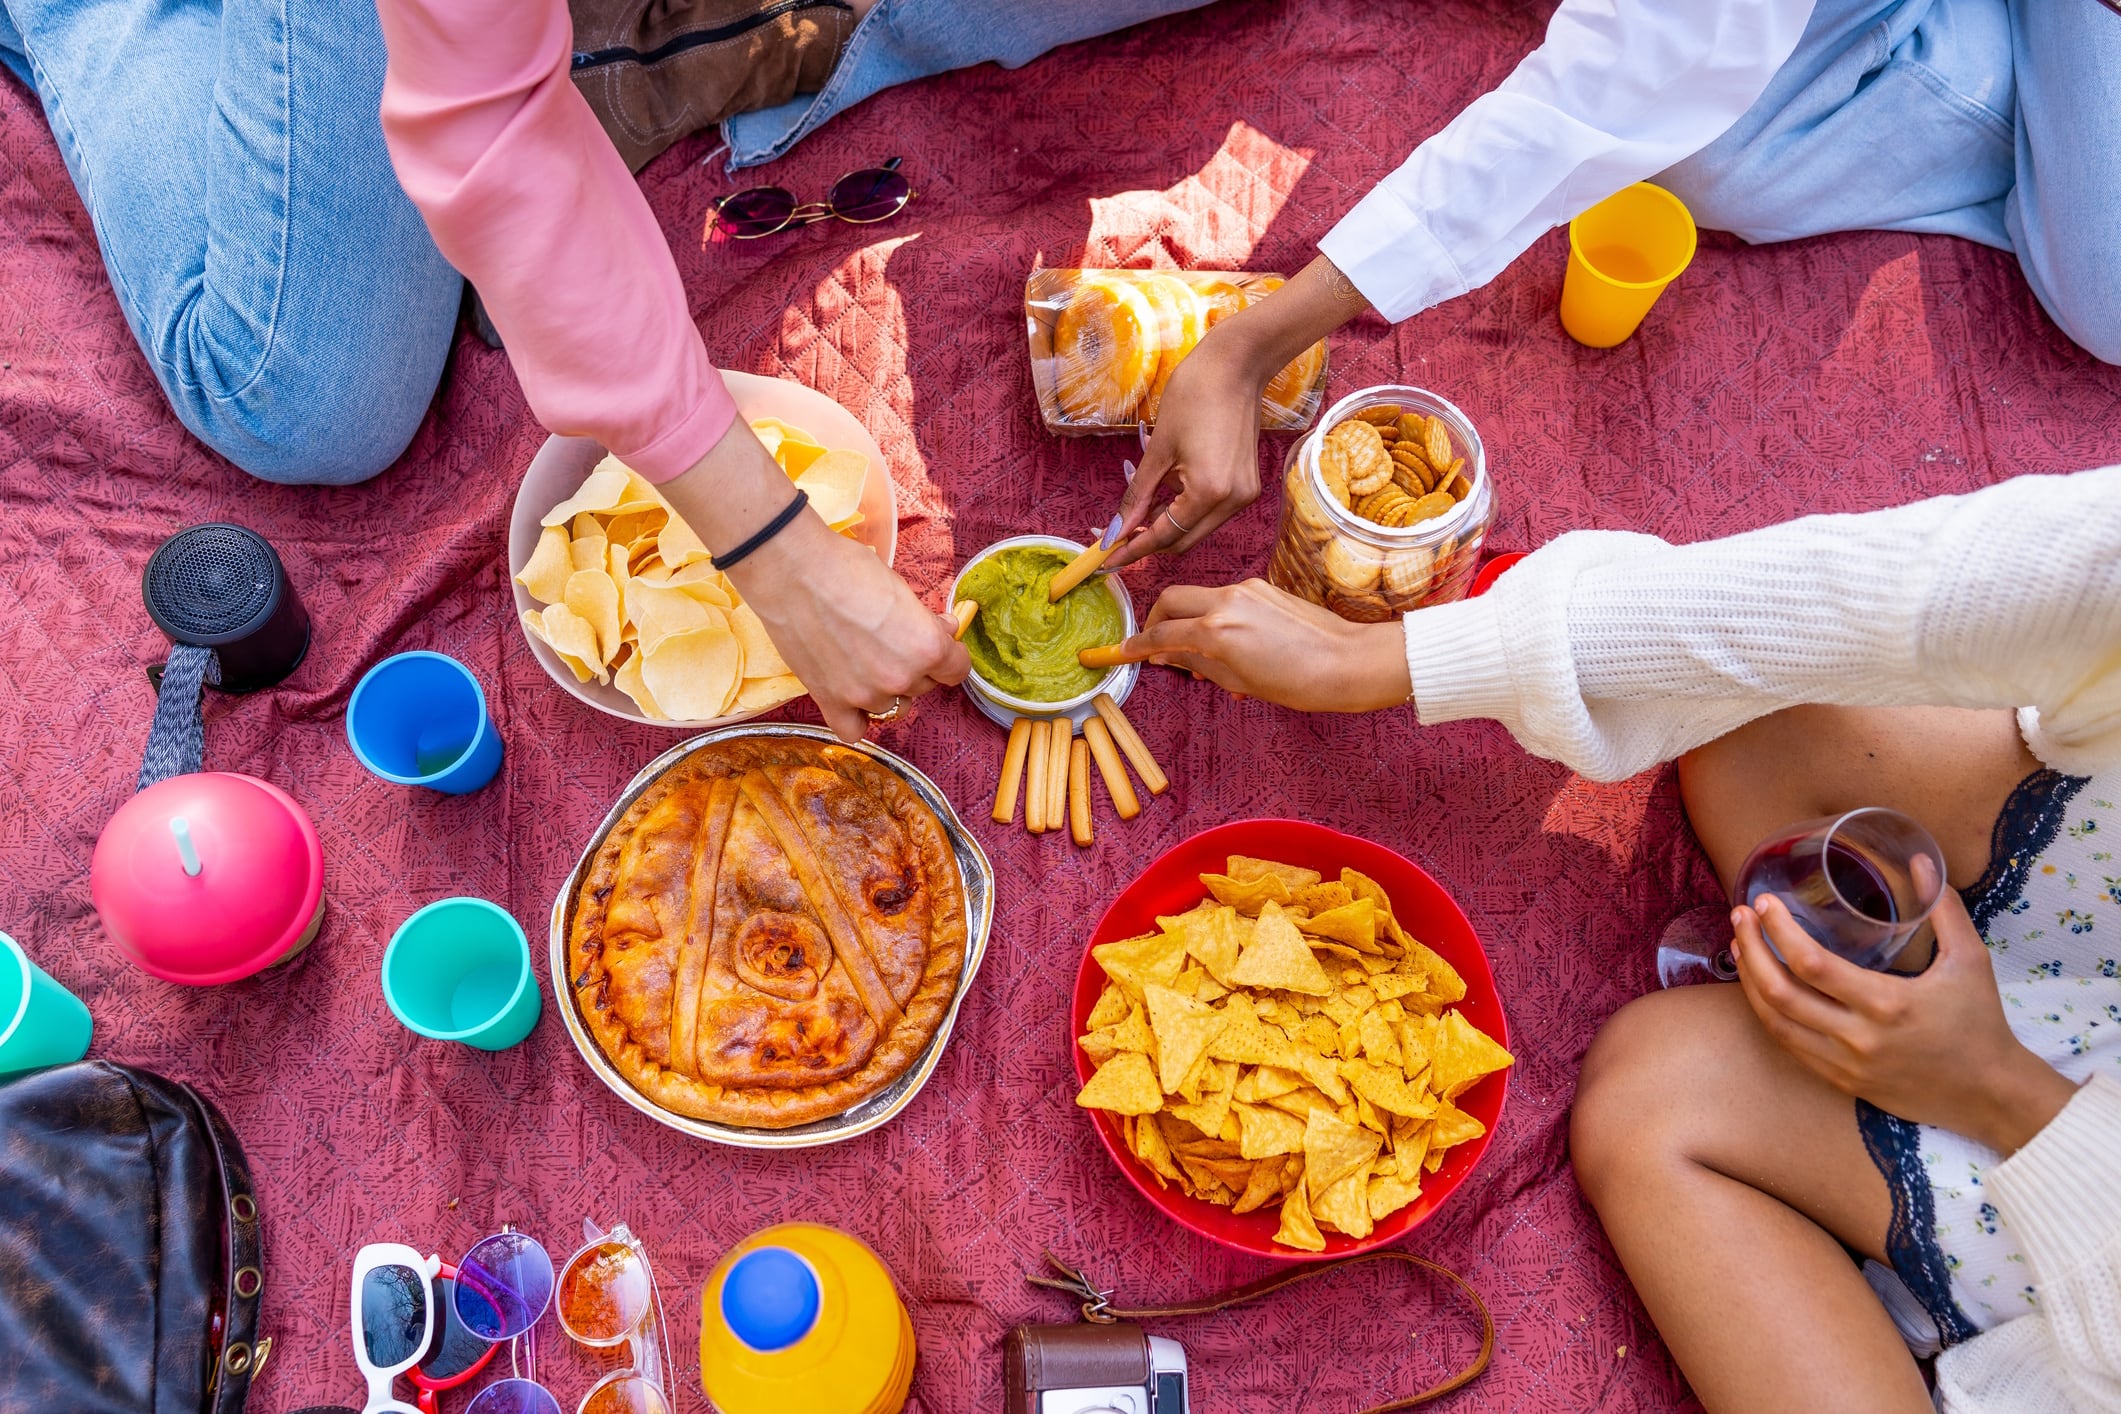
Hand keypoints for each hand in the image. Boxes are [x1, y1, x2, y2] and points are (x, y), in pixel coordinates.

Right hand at [658, 419, 968, 741]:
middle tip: (890, 640)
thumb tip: (947, 630)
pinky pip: (853, 730)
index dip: (950, 654)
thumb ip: (926, 621)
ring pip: (891, 706)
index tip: (940, 645)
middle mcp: (899, 678)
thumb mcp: (901, 589)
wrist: (793, 571)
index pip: (957, 669)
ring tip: (865, 659)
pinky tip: (854, 698)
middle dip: (915, 666)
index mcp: (926, 648)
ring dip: (885, 688)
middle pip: (923, 686)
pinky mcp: (829, 701)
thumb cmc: (848, 569)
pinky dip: (858, 718)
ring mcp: (864, 695)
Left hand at [1102, 332, 1264, 567]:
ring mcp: (1244, 495)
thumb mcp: (1157, 449)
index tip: (1105, 562)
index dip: (1132, 551)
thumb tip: (1118, 530)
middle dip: (1148, 541)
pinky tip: (1168, 490)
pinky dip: (1185, 508)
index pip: (1165, 536)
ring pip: (1196, 528)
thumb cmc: (1194, 395)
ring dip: (1167, 523)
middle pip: (1183, 540)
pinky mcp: (1247, 485)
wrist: (1237, 364)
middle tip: (1115, 537)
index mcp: (1209, 493)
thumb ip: (1139, 496)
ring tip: (1141, 505)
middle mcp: (1233, 502)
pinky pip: (1210, 511)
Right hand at [1109, 578, 1411, 712]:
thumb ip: (1196, 662)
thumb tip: (1168, 655)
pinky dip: (1215, 617)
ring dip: (1188, 619)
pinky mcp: (1263, 587)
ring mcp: (1246, 589)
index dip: (1137, 645)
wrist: (1348, 662)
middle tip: (1156, 645)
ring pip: (1199, 597)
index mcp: (1215, 629)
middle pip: (1171, 599)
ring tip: (1202, 655)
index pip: (1160, 633)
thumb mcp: (1237, 681)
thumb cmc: (1298, 682)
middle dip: (1156, 619)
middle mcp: (1226, 600)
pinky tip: (1230, 645)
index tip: (1122, 652)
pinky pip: (1225, 599)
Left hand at [1733, 889, 2077, 1154]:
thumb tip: (1920, 859)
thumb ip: (1943, 907)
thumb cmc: (1980, 1022)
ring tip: (1741, 947)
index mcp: (1887, 1004)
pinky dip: (1768, 1014)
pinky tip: (1760, 988)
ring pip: (1775, 1024)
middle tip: (1740, 917)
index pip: (1812, 964)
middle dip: (1751, 950)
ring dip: (1749, 983)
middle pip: (1780, 993)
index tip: (1764, 903)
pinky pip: (1789, 1047)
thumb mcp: (1971, 960)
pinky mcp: (1841, 1081)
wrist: (1990, 1095)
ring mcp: (1845, 1064)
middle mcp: (1859, 1038)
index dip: (1779, 931)